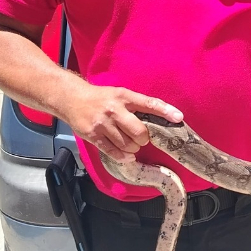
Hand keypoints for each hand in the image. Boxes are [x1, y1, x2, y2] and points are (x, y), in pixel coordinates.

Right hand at [61, 83, 182, 162]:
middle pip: (139, 132)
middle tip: (140, 139)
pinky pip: (113, 152)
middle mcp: (114, 110)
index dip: (165, 111)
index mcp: (124, 96)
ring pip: (127, 145)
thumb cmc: (101, 98)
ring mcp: (103, 124)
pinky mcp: (93, 136)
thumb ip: (136, 105)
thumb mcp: (119, 94)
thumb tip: (160, 118)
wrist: (72, 99)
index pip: (149, 103)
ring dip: (132, 149)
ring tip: (130, 144)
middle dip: (144, 139)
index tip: (179, 118)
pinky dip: (123, 157)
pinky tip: (126, 156)